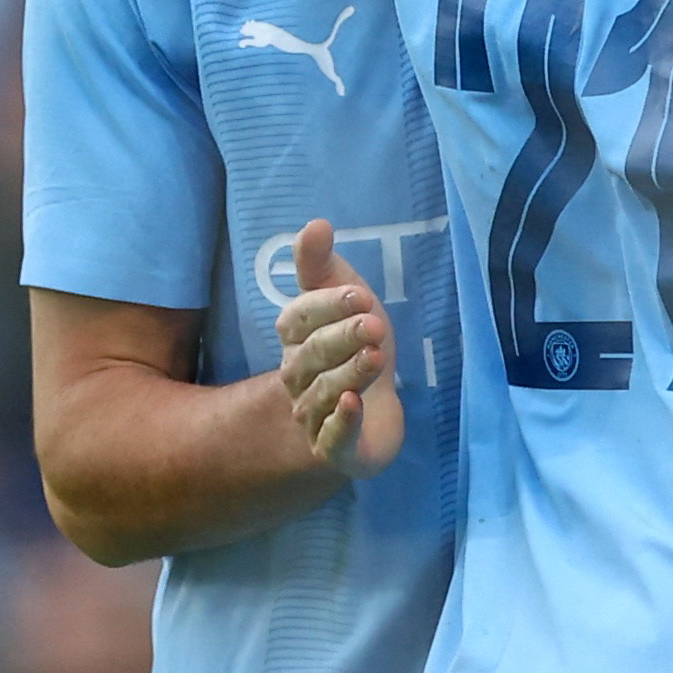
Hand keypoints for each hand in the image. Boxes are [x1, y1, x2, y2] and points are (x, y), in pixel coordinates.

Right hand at [273, 219, 404, 474]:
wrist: (373, 415)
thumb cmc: (353, 349)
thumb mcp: (343, 300)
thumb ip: (321, 265)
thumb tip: (316, 223)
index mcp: (295, 341)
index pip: (298, 320)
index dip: (326, 307)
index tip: (360, 294)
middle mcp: (297, 379)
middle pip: (312, 356)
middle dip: (341, 338)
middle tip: (374, 324)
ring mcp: (313, 417)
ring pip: (325, 393)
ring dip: (350, 373)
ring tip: (377, 356)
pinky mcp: (335, 449)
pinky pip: (331, 439)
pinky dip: (341, 422)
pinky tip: (354, 403)